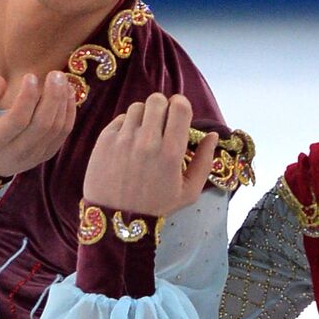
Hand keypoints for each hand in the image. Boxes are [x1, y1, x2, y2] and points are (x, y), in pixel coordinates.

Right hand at [0, 72, 76, 176]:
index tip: (31, 76)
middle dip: (52, 97)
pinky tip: (68, 93)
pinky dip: (69, 112)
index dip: (27, 97)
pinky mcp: (47, 154)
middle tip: (56, 74)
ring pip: (56, 129)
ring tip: (63, 80)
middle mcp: (16, 153)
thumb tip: (0, 80)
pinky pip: (63, 134)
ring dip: (63, 102)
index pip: (17, 120)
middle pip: (42, 125)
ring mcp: (34, 156)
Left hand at [83, 93, 218, 216]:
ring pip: (138, 107)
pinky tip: (129, 141)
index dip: (182, 105)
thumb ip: (205, 161)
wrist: (115, 218)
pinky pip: (121, 118)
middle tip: (162, 122)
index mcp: (171, 152)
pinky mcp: (105, 139)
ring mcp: (124, 138)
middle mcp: (147, 141)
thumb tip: (213, 135)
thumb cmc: (156, 206)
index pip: (180, 107)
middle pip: (158, 100)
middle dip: (163, 107)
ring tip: (145, 132)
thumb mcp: (189, 191)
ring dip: (145, 115)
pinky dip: (128, 125)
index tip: (180, 114)